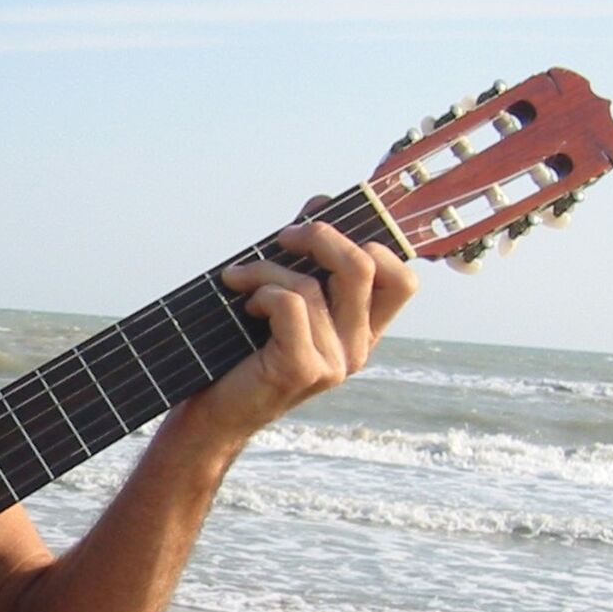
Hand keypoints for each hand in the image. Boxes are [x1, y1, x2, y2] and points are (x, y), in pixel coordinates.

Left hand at [188, 201, 417, 441]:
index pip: (401, 279)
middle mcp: (358, 347)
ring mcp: (336, 362)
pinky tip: (245, 306)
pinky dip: (262, 293)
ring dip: (265, 270)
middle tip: (280, 237)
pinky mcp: (306, 370)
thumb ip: (305, 255)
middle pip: (367, 267)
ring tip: (238, 280)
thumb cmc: (240, 348)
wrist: (211, 410)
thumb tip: (321, 201)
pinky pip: (292, 306)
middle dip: (320, 235)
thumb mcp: (279, 293)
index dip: (369, 238)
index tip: (319, 217)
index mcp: (360, 329)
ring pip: (314, 284)